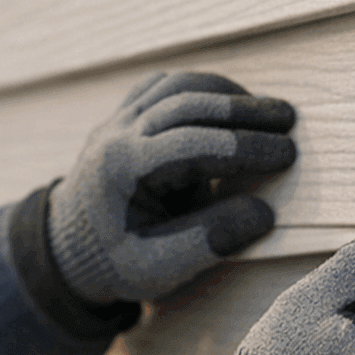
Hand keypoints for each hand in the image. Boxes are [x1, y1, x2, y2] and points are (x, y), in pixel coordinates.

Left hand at [48, 71, 296, 304]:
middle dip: (244, 111)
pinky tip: (232, 105)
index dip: (244, 147)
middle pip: (187, 104)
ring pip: (177, 85)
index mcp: (121, 170)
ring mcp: (118, 118)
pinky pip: (165, 85)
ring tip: (268, 112)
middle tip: (289, 121)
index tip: (287, 154)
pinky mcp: (124, 114)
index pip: (192, 144)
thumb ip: (208, 242)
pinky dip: (202, 89)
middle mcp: (116, 134)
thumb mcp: (159, 269)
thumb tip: (264, 214)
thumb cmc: (115, 262)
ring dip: (226, 94)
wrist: (66, 248)